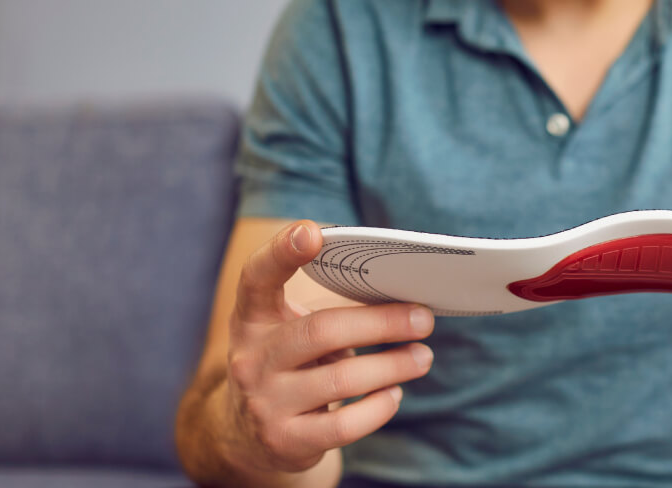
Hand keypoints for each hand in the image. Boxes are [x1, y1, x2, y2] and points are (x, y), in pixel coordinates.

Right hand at [221, 220, 435, 473]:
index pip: (258, 276)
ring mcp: (263, 401)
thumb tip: (408, 303)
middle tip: (424, 318)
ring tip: (422, 357)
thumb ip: (330, 310)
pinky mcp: (284, 439)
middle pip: (321, 330)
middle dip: (381, 323)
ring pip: (339, 379)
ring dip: (393, 366)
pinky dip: (378, 408)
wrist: (248, 434)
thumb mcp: (291, 331)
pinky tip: (394, 393)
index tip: (314, 232)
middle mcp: (251, 356)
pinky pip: (343, 424)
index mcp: (254, 317)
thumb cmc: (289, 365)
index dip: (282, 251)